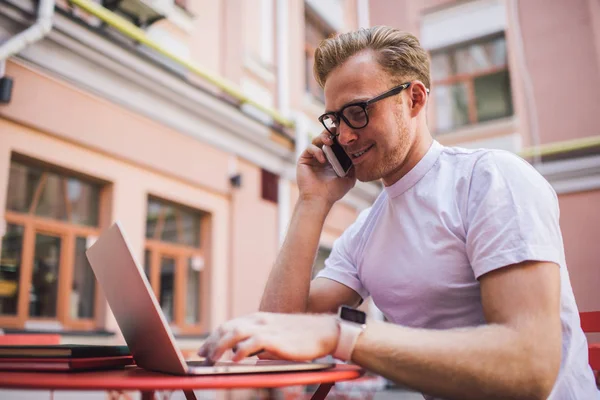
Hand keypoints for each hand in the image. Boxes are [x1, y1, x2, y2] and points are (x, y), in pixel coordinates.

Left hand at [197, 312, 338, 362]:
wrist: (324, 331)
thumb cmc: (300, 336)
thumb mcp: (275, 335)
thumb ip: (258, 341)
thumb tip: (242, 353)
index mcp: (258, 318)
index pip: (229, 325)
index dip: (213, 337)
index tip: (202, 350)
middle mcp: (259, 320)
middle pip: (227, 328)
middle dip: (212, 343)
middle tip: (202, 357)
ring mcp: (267, 328)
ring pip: (235, 333)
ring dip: (220, 346)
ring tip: (212, 359)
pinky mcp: (276, 339)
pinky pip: (253, 343)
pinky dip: (240, 351)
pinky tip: (234, 360)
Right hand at [297, 131, 355, 205]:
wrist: (319, 199)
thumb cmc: (333, 191)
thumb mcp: (349, 178)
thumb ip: (354, 166)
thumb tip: (360, 154)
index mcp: (333, 159)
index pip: (337, 143)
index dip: (341, 137)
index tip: (348, 133)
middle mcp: (322, 156)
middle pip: (326, 137)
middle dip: (332, 133)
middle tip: (339, 132)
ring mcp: (313, 157)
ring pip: (317, 139)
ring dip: (324, 137)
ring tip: (330, 142)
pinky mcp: (304, 159)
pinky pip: (310, 148)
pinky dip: (317, 151)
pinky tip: (323, 160)